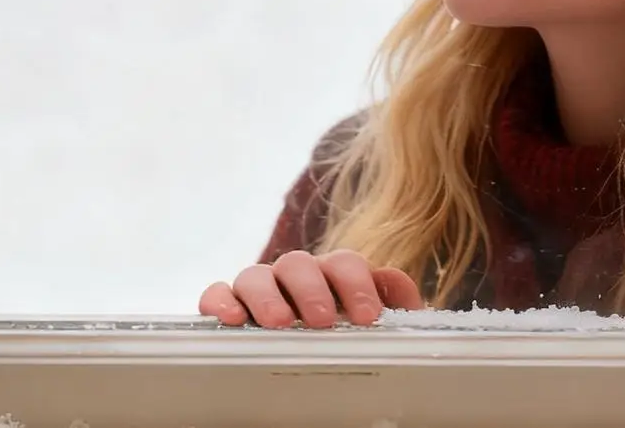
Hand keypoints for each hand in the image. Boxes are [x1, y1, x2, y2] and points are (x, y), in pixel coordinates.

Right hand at [198, 249, 422, 327]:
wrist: (308, 360)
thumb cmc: (343, 338)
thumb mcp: (371, 324)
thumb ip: (393, 305)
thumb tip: (406, 294)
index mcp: (332, 275)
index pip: (344, 264)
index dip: (355, 285)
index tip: (367, 317)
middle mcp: (294, 276)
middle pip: (299, 263)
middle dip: (311, 288)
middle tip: (321, 320)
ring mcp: (260, 288)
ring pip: (256, 274)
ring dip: (266, 295)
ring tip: (278, 322)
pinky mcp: (228, 304)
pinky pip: (217, 293)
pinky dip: (221, 300)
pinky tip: (232, 318)